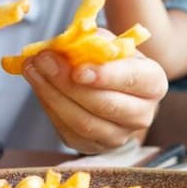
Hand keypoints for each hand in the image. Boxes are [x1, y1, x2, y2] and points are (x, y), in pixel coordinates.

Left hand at [21, 40, 168, 153]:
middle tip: (43, 60)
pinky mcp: (94, 146)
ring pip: (84, 122)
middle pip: (105, 104)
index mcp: (153, 82)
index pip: (132, 80)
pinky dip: (50, 107)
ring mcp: (119, 136)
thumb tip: (63, 46)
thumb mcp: (108, 42)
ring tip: (32, 69)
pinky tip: (39, 85)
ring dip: (53, 95)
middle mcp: (142, 114)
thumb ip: (91, 41)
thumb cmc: (111, 60)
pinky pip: (68, 131)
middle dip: (69, 83)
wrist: (111, 86)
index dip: (105, 76)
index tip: (77, 69)